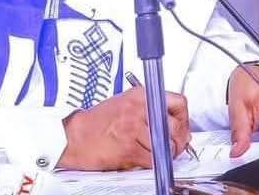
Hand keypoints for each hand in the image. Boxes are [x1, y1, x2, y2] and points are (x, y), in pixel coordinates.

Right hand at [57, 86, 190, 170]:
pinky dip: (151, 163)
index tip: (182, 127)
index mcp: (139, 95)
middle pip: (176, 127)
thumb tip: (176, 126)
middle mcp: (138, 108)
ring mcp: (134, 128)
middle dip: (177, 141)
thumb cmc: (96, 122)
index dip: (184, 118)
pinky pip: (153, 160)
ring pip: (166, 146)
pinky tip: (140, 158)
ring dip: (164, 154)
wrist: (74, 136)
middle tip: (171, 146)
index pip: (178, 102)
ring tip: (151, 152)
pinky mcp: (129, 148)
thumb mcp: (124, 104)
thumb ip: (150, 111)